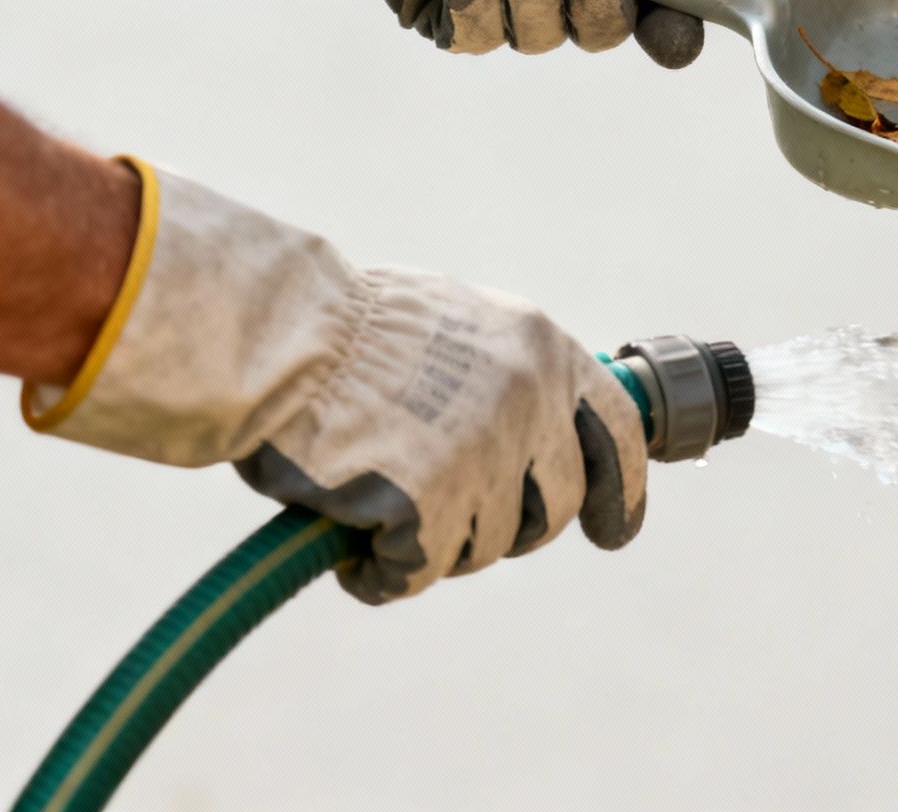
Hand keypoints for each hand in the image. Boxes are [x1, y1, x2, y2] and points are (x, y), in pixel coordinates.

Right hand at [22, 162, 648, 602]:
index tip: (612, 531)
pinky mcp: (431, 500)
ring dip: (436, 543)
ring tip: (378, 508)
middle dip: (510, 528)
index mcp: (543, 348)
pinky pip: (418, 570)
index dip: (622, 489)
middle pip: (553, 506)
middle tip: (452, 524)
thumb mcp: (455, 325)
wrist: (275, 334)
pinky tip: (351, 548)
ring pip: (487, 543)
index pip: (620, 430)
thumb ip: (506, 377)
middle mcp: (532, 399)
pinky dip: (382, 572)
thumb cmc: (341, 330)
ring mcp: (487, 452)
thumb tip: (536, 441)